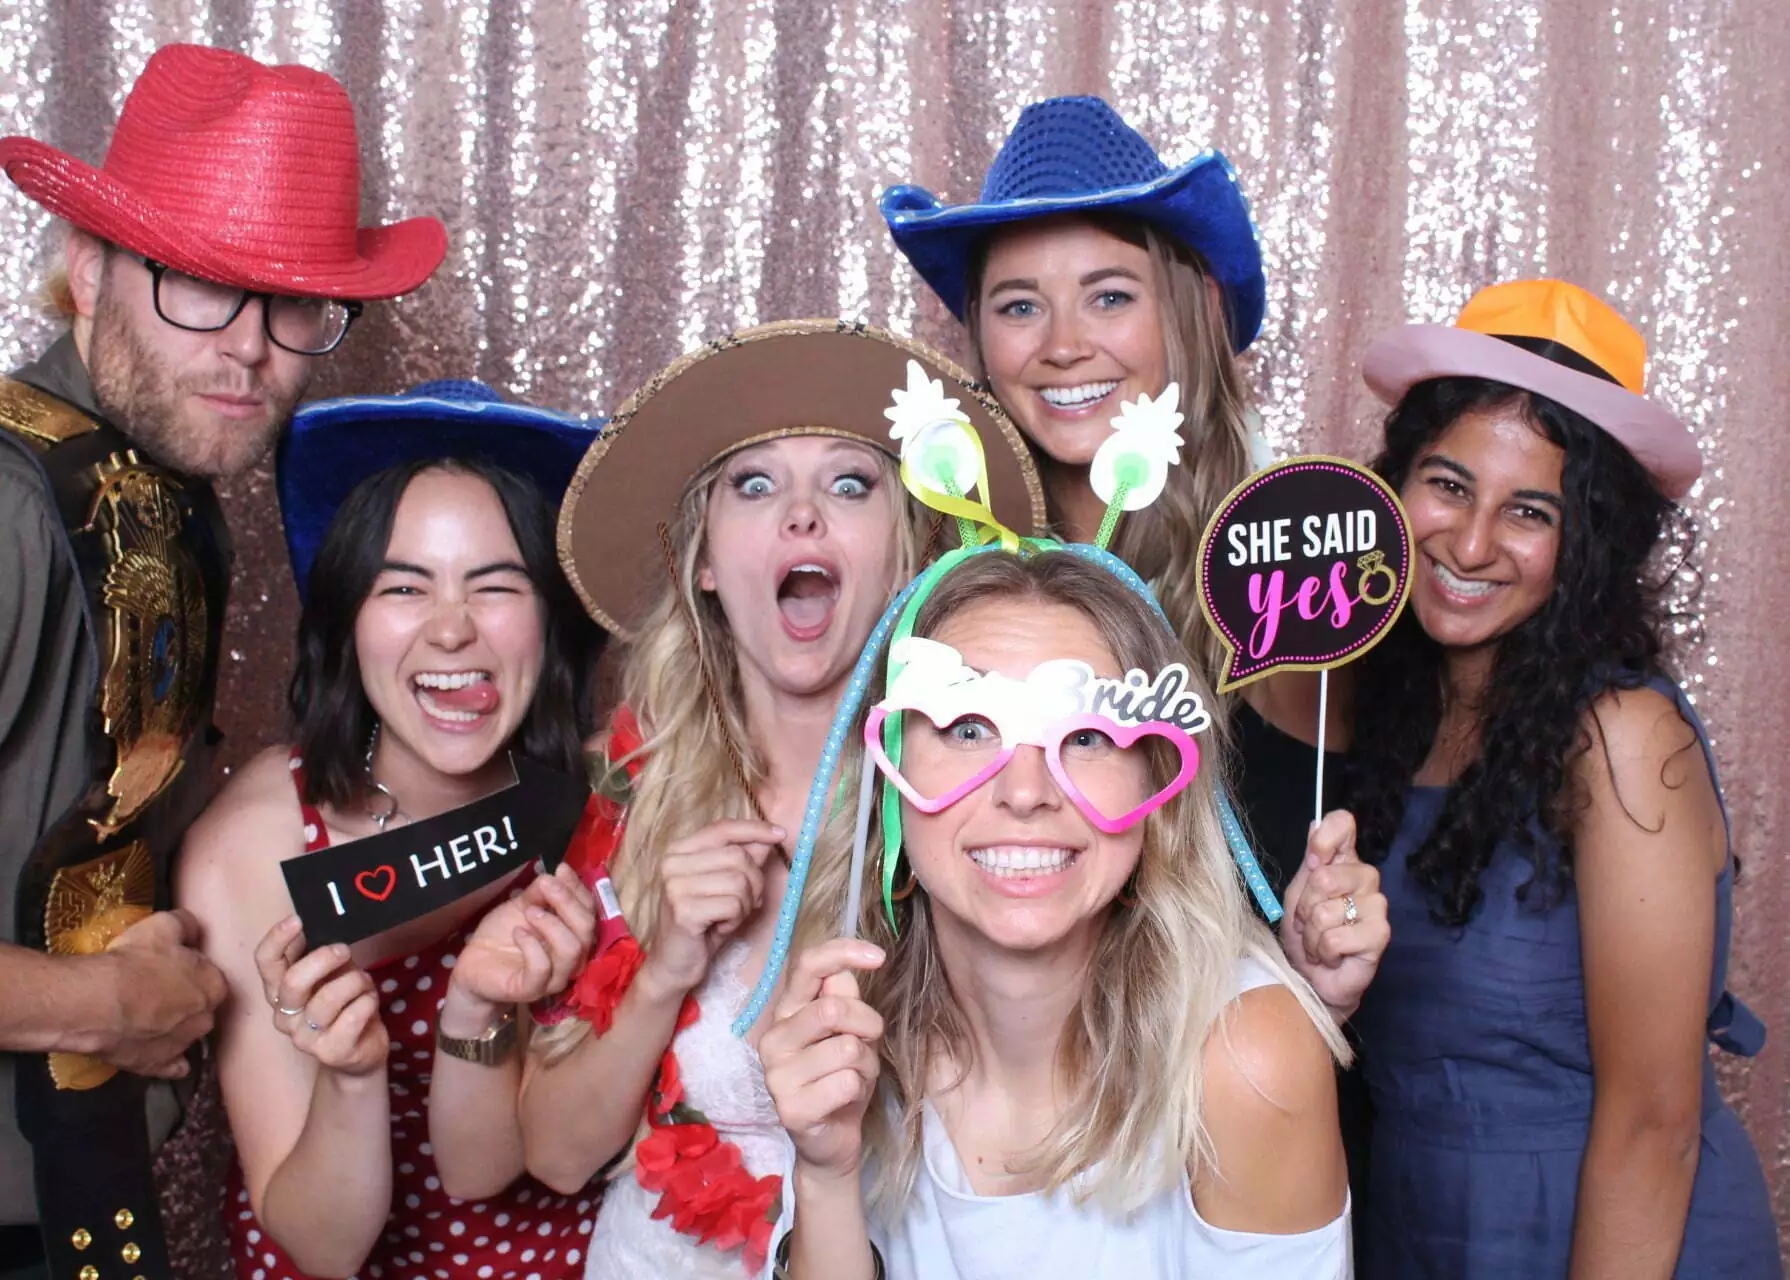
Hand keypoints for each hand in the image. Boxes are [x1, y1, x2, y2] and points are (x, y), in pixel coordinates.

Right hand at [89, 909, 227, 1078]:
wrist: (97, 1005)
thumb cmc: (134, 962)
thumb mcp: (164, 925)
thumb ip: (187, 925)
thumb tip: (194, 930)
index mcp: (214, 986)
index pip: (212, 977)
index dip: (192, 971)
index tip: (172, 968)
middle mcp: (206, 1019)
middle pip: (201, 1007)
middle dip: (185, 999)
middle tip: (157, 990)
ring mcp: (183, 1045)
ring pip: (186, 1035)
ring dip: (175, 1027)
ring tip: (147, 1017)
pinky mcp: (158, 1065)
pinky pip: (172, 1066)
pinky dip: (169, 1062)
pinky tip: (158, 1053)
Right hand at [255, 917, 388, 1076]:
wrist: (361, 1051)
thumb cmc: (343, 1004)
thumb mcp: (329, 974)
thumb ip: (316, 955)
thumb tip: (310, 924)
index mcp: (279, 992)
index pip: (265, 962)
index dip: (277, 939)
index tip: (298, 920)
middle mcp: (285, 1016)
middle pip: (293, 981)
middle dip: (324, 959)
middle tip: (345, 951)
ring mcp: (305, 1038)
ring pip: (328, 998)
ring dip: (354, 982)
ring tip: (363, 983)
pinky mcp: (332, 1052)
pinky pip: (353, 1017)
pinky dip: (368, 1001)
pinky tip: (369, 1002)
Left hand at [446, 866, 596, 1021]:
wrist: (475, 964)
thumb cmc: (503, 934)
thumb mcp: (522, 905)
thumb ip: (541, 892)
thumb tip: (559, 872)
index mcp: (574, 935)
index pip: (590, 911)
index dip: (578, 889)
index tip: (560, 870)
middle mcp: (572, 958)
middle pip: (588, 930)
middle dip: (568, 902)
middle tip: (545, 885)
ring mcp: (555, 977)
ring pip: (572, 950)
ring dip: (552, 924)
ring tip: (530, 912)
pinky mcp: (532, 990)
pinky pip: (542, 968)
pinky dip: (531, 946)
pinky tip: (517, 933)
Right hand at [637, 819, 783, 996]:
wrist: (674, 964)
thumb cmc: (703, 923)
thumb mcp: (726, 886)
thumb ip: (745, 859)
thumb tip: (771, 836)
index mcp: (679, 850)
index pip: (723, 828)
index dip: (755, 830)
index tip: (781, 834)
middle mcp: (672, 863)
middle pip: (738, 856)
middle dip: (753, 882)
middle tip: (743, 905)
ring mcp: (675, 886)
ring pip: (738, 881)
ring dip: (743, 905)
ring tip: (726, 918)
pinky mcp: (683, 910)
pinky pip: (732, 905)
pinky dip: (735, 920)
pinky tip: (718, 928)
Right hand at [761, 938, 885, 1178]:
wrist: (831, 1139)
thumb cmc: (840, 1075)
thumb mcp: (850, 1031)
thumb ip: (845, 997)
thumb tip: (848, 966)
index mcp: (787, 1011)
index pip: (807, 966)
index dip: (843, 952)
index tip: (879, 956)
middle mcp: (774, 1038)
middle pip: (835, 1008)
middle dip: (867, 1025)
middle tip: (867, 1043)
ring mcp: (777, 1075)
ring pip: (847, 1049)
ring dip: (866, 1064)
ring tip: (853, 1077)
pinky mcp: (790, 1109)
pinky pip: (847, 1083)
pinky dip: (859, 1090)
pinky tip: (844, 1100)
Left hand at [1279, 810, 1389, 1020]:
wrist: (1313, 979)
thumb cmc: (1306, 935)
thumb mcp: (1297, 895)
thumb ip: (1309, 861)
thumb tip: (1315, 822)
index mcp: (1344, 861)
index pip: (1343, 823)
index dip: (1323, 840)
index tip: (1313, 864)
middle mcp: (1365, 877)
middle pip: (1325, 876)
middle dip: (1304, 908)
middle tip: (1309, 924)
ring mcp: (1377, 905)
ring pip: (1325, 911)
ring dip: (1312, 935)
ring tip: (1320, 944)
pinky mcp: (1380, 934)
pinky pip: (1334, 937)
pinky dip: (1323, 951)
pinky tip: (1332, 957)